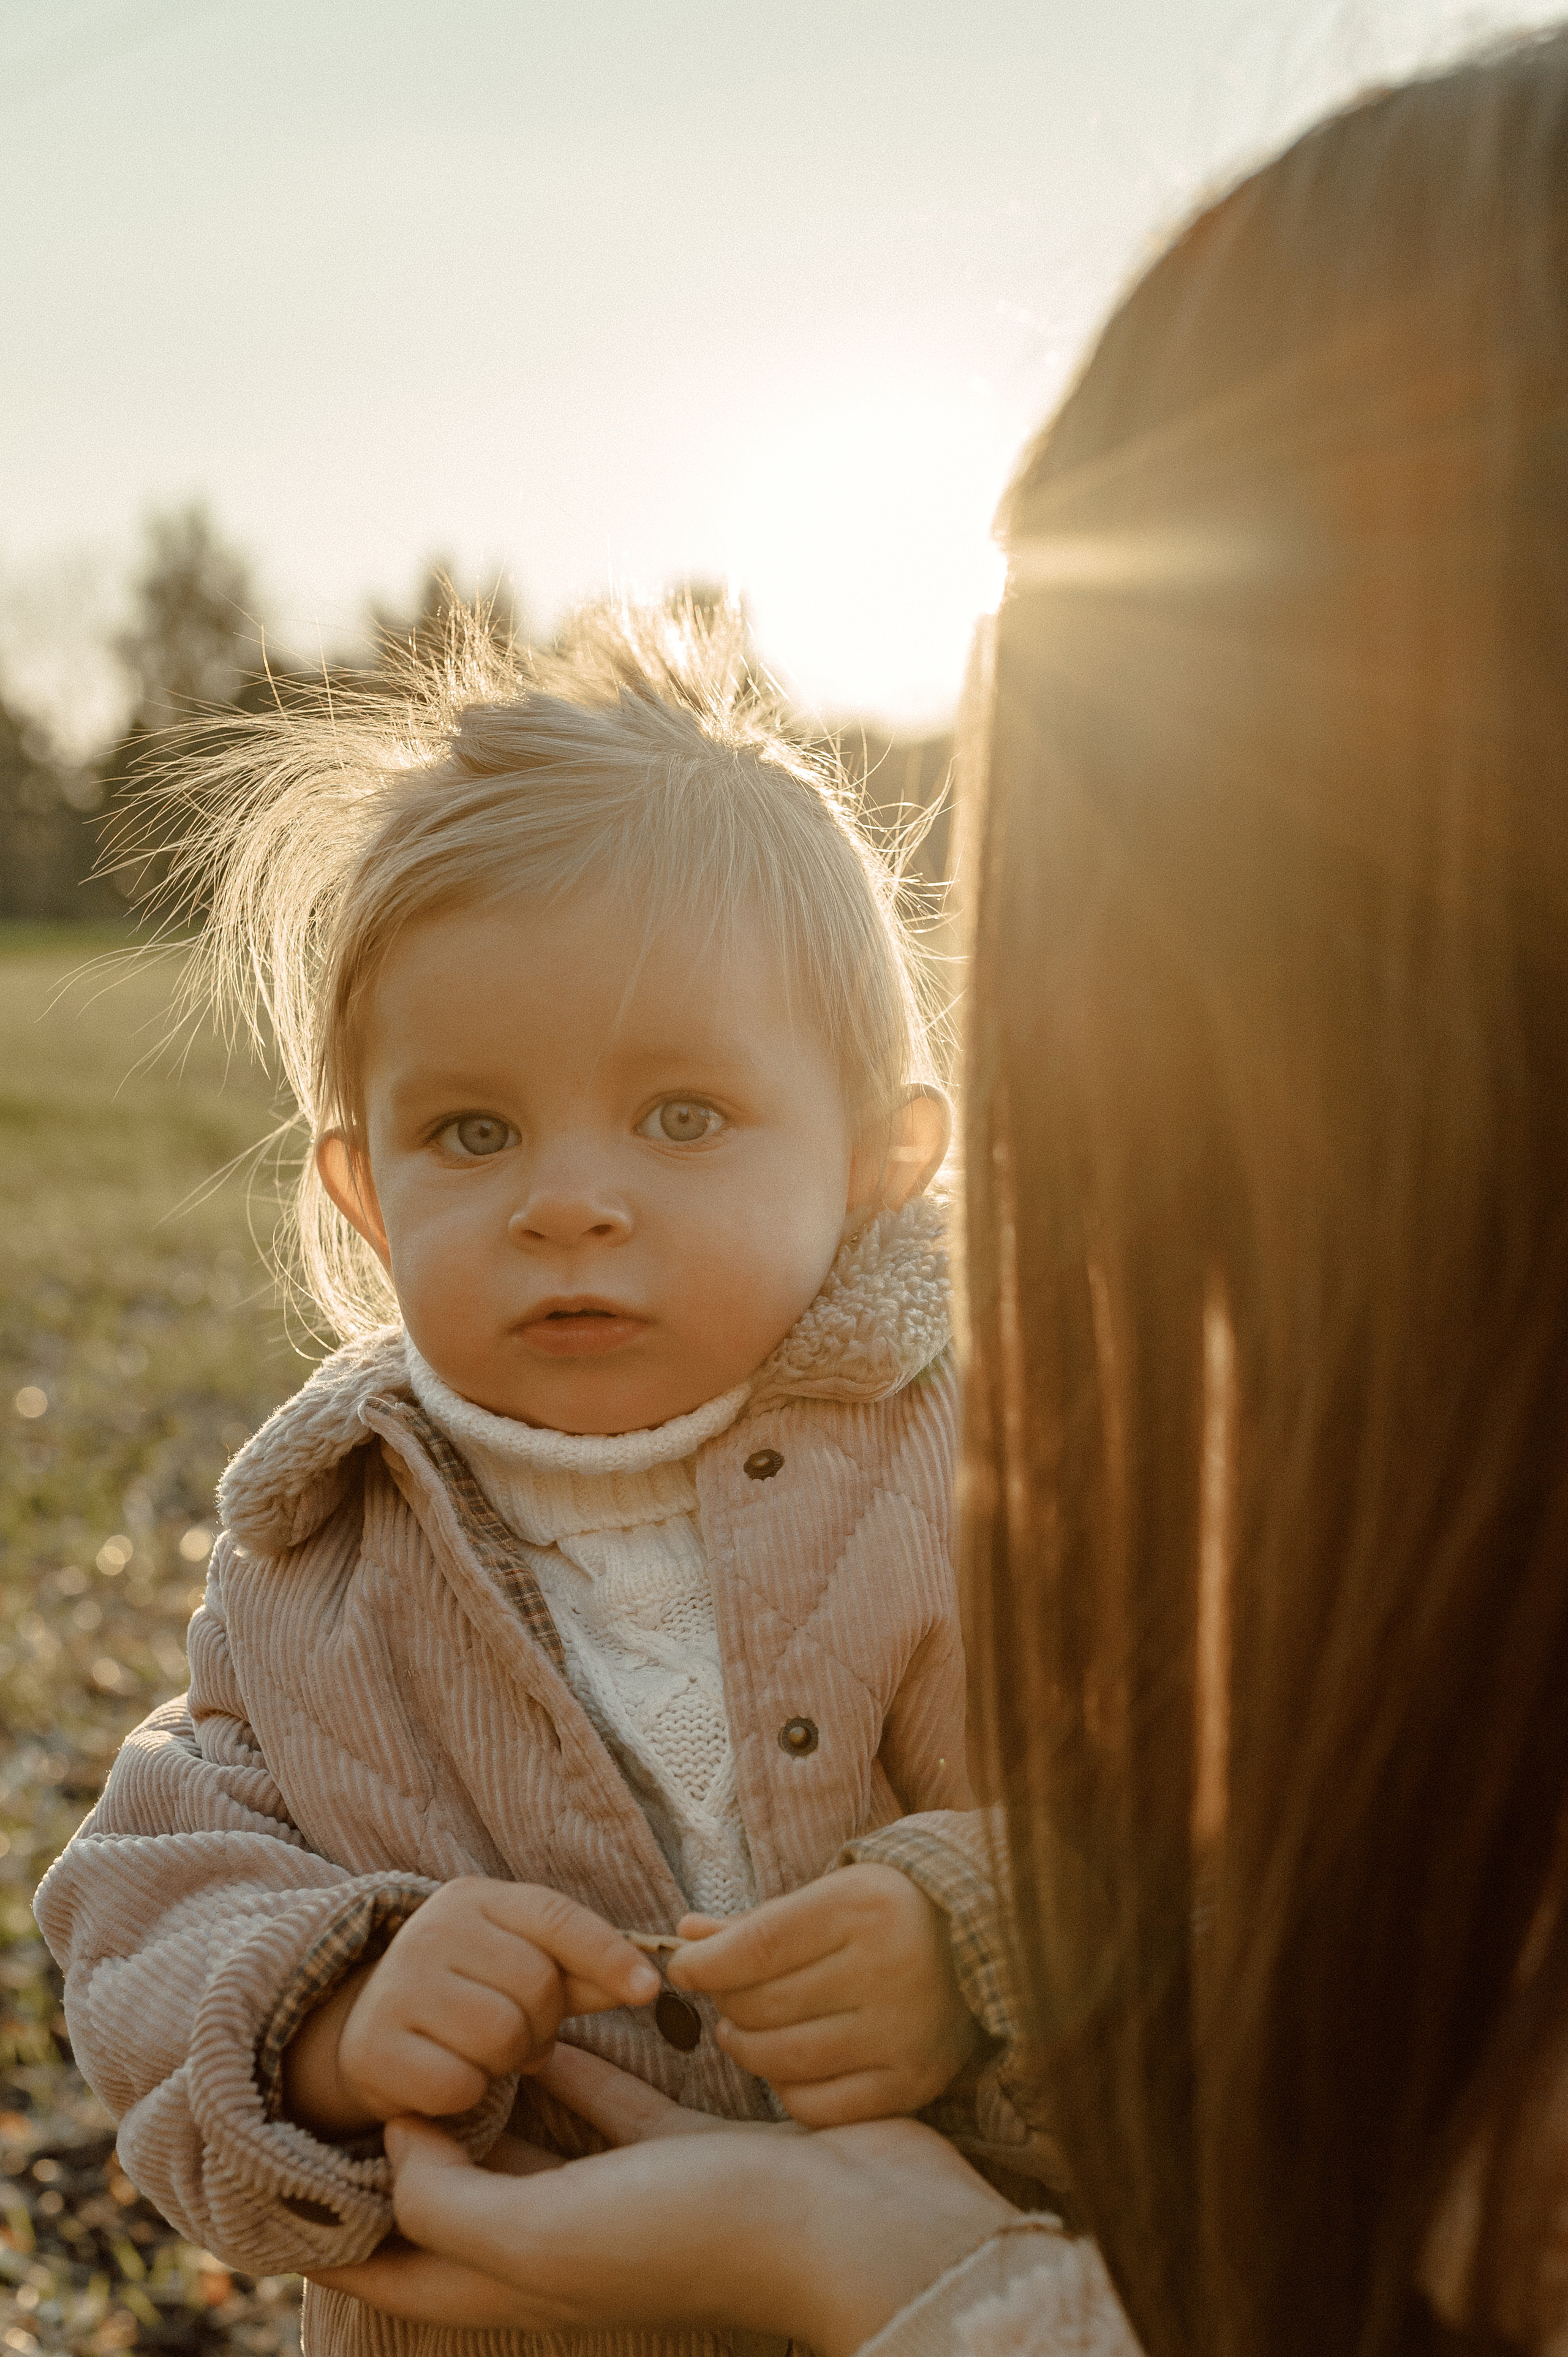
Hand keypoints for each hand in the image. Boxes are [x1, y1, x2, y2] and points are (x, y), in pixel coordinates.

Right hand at [282, 1880, 660, 2135]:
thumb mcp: (521, 1963)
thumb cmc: (467, 1993)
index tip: (648, 1991)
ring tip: (485, 2053)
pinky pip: (459, 2083)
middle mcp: (430, 1930)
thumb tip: (647, 1980)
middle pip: (536, 1985)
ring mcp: (396, 1986)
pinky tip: (449, 2077)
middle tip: (520, 2034)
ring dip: (507, 2061)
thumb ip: (582, 1970)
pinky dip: (468, 2093)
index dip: (608, 1955)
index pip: (556, 1918)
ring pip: (500, 2036)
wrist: (368, 2028)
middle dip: (543, 2024)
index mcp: (474, 1899)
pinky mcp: (373, 2048)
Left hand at [312, 2043, 1015, 2356]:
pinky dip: (570, 2064)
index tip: (288, 2184)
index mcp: (525, 2279)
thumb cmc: (703, 2233)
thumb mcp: (551, 2233)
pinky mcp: (680, 2144)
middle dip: (404, 2166)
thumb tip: (399, 2145)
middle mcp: (566, 2243)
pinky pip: (605, 2100)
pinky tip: (544, 2022)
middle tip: (354, 2093)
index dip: (342, 2241)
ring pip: (530, 2149)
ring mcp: (626, 2194)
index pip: (403, 2274)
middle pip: (456, 2211)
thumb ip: (455, 2200)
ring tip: (439, 2044)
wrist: (852, 2220)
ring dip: (487, 2105)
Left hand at [667, 1863, 982, 2123]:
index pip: (756, 1947)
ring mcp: (902, 2033)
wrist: (985, 1941)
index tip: (682, 1967)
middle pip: (764, 2004)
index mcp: (860, 1907)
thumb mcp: (827, 1897)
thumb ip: (756, 1923)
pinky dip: (787, 2089)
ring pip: (784, 2058)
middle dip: (726, 2003)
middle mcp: (885, 1970)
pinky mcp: (913, 2082)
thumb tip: (684, 1939)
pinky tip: (785, 2066)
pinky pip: (821, 2106)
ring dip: (746, 2047)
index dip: (704, 1965)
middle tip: (724, 1998)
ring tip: (744, 2030)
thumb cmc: (888, 1913)